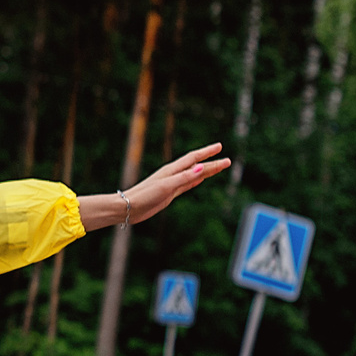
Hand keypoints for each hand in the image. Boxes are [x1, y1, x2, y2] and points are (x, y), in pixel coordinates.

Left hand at [79, 143, 228, 231]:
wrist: (128, 208)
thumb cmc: (144, 196)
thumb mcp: (166, 187)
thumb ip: (183, 178)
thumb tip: (202, 169)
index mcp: (172, 170)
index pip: (194, 158)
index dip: (207, 153)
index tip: (220, 147)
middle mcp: (173, 175)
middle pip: (197, 166)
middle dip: (212, 163)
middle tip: (228, 159)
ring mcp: (172, 184)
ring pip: (194, 175)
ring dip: (207, 170)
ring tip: (218, 166)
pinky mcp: (169, 193)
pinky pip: (187, 184)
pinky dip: (196, 180)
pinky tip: (201, 178)